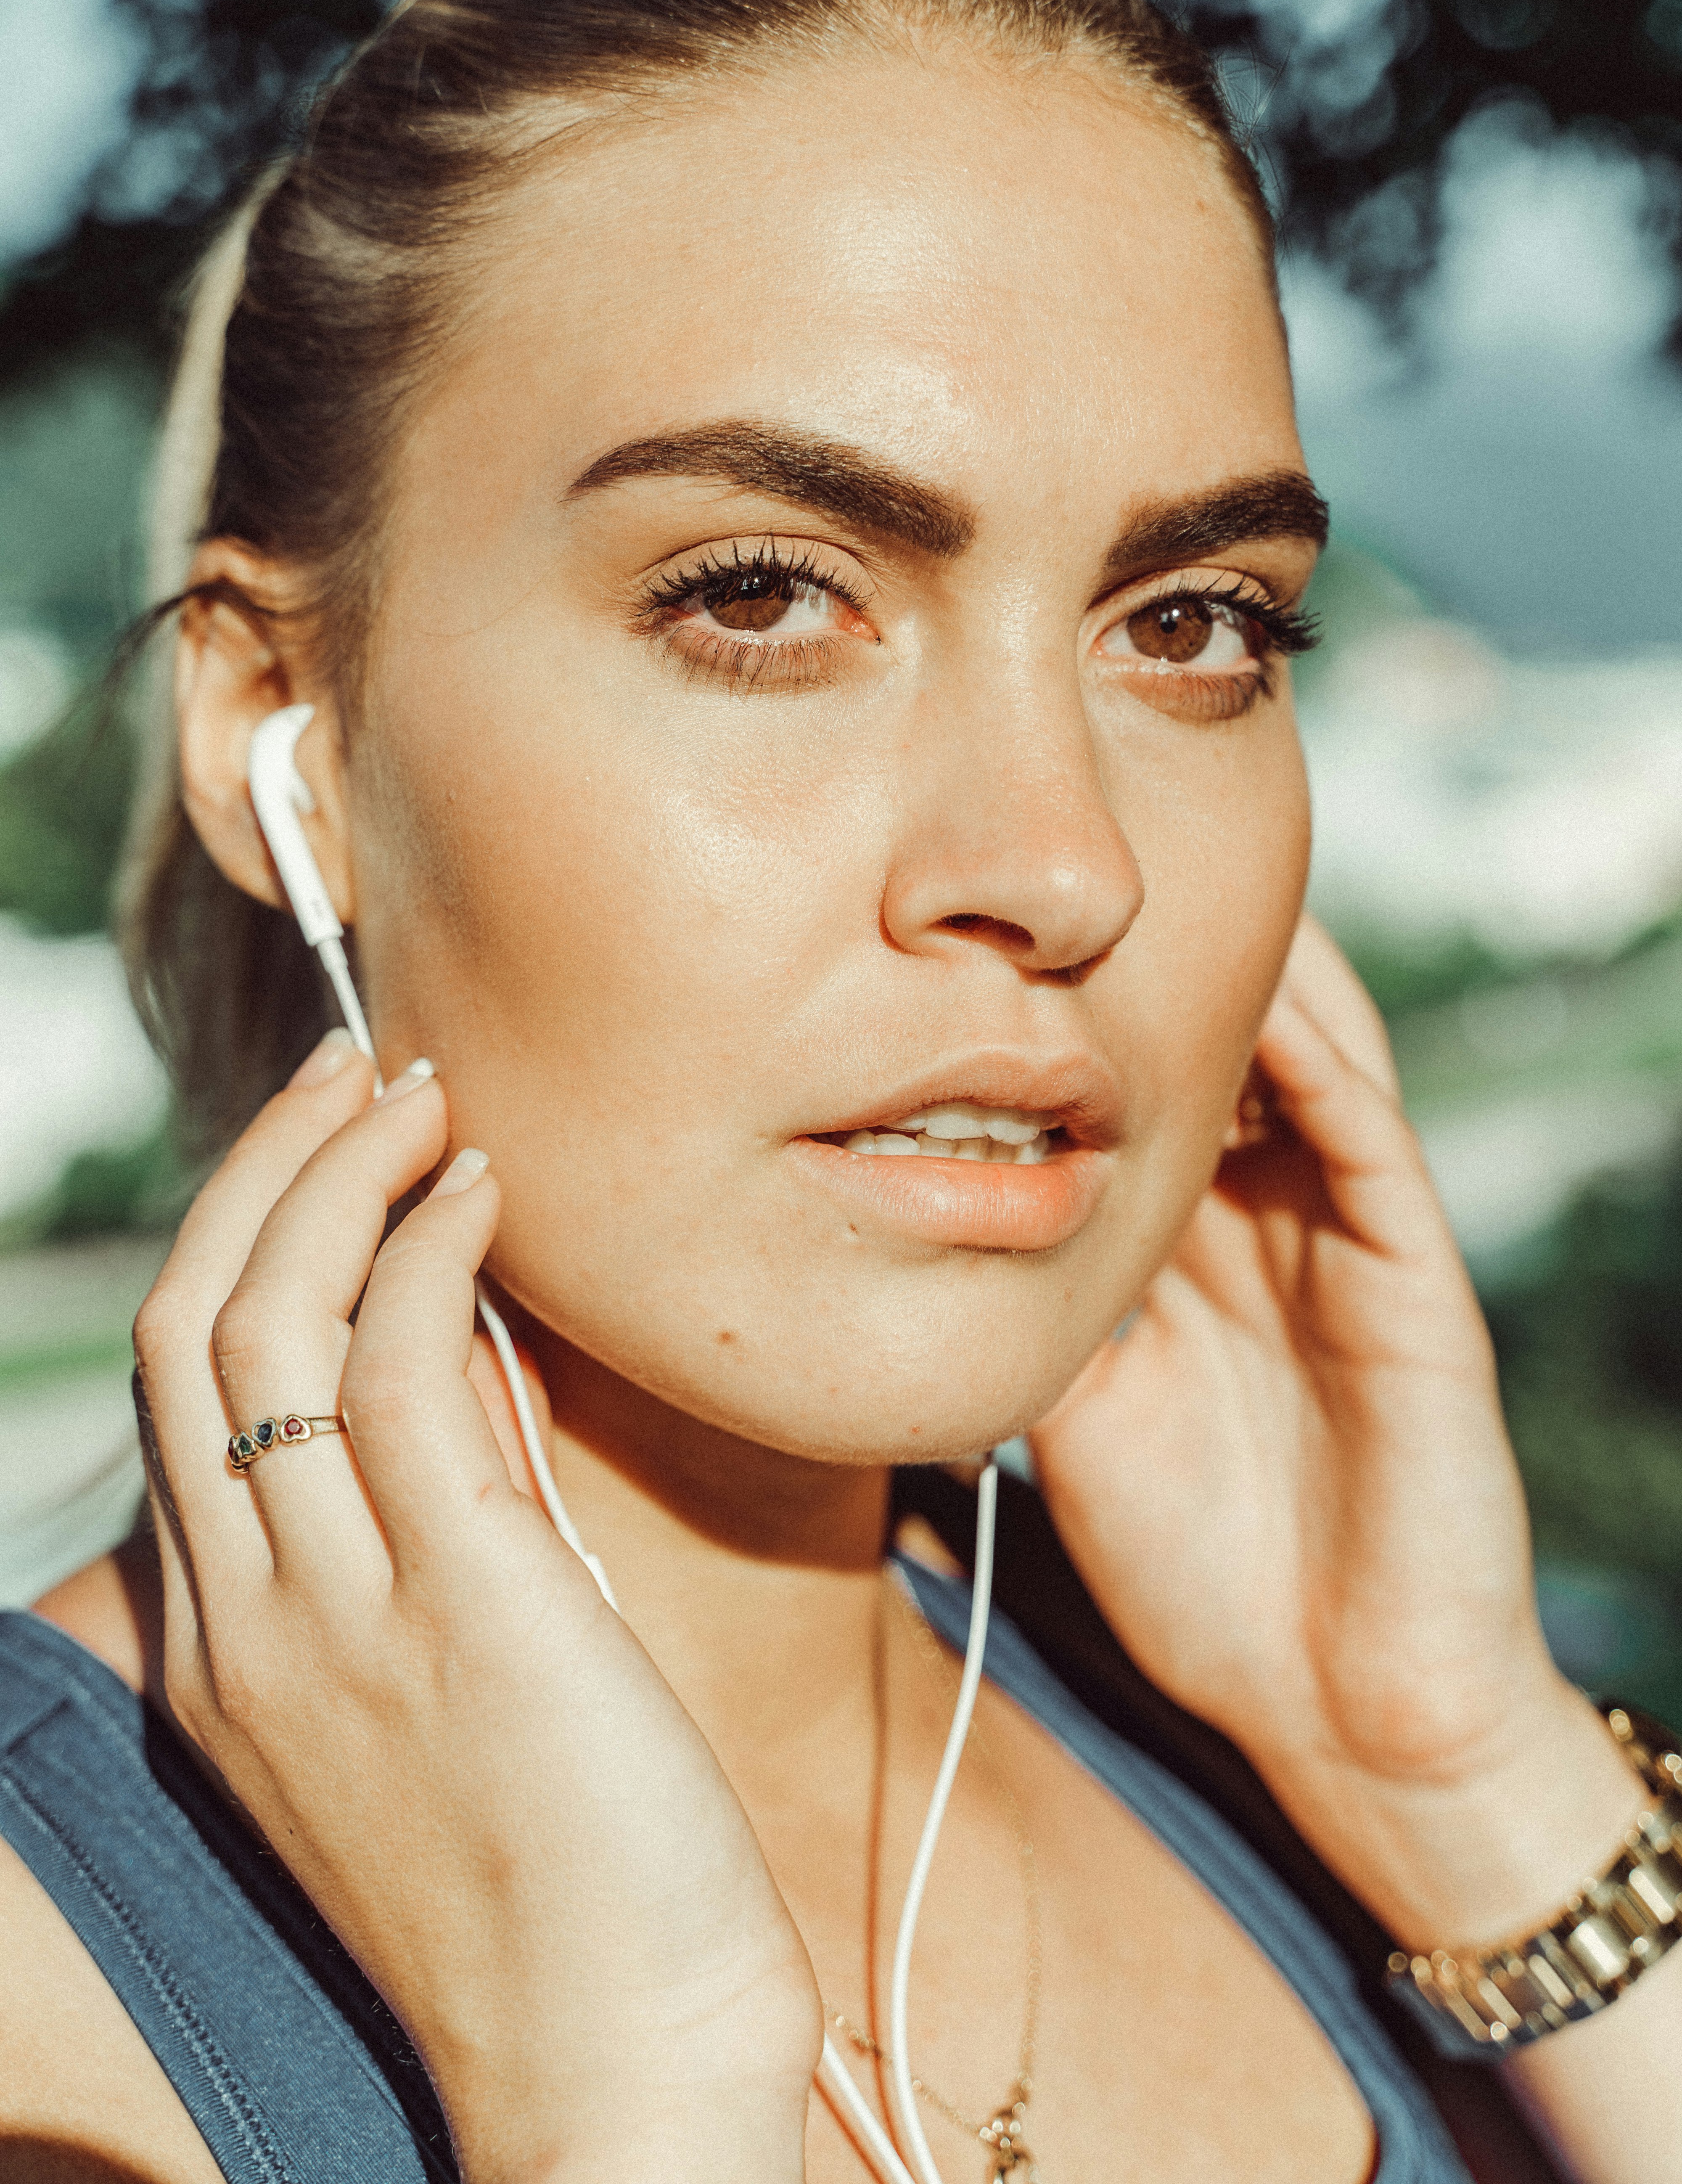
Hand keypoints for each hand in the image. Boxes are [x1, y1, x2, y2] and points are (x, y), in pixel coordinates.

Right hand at [133, 1032, 818, 2183]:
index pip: (180, 1391)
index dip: (242, 1239)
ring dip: (344, 1174)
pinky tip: (486, 1194)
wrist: (616, 2060)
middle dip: (265, 1167)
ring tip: (422, 1090)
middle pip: (191, 1321)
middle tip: (355, 1064)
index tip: (326, 1149)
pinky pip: (398, 1371)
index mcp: (227, 1653)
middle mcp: (249, 1620)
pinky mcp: (460, 1598)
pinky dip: (434, 1252)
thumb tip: (461, 1344)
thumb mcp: (447, 1687)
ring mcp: (336, 1612)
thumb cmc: (563, 1875)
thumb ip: (431, 1524)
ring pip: (267, 1320)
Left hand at [1032, 916, 1640, 1949]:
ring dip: (1249, 974)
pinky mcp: (1411, 1277)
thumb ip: (1027, 1313)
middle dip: (1156, 959)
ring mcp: (1342, 1239)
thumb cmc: (1203, 1569)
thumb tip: (913, 1235)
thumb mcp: (1077, 1418)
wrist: (1337, 1704)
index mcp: (1184, 1251)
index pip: (1134, 1096)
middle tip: (1086, 871)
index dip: (1073, 1017)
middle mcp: (1264, 1221)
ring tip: (1180, 886)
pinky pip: (1368, 1140)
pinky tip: (1272, 1002)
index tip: (988, 945)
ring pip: (1307, 1061)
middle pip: (1218, 1049)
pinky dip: (1325, 1063)